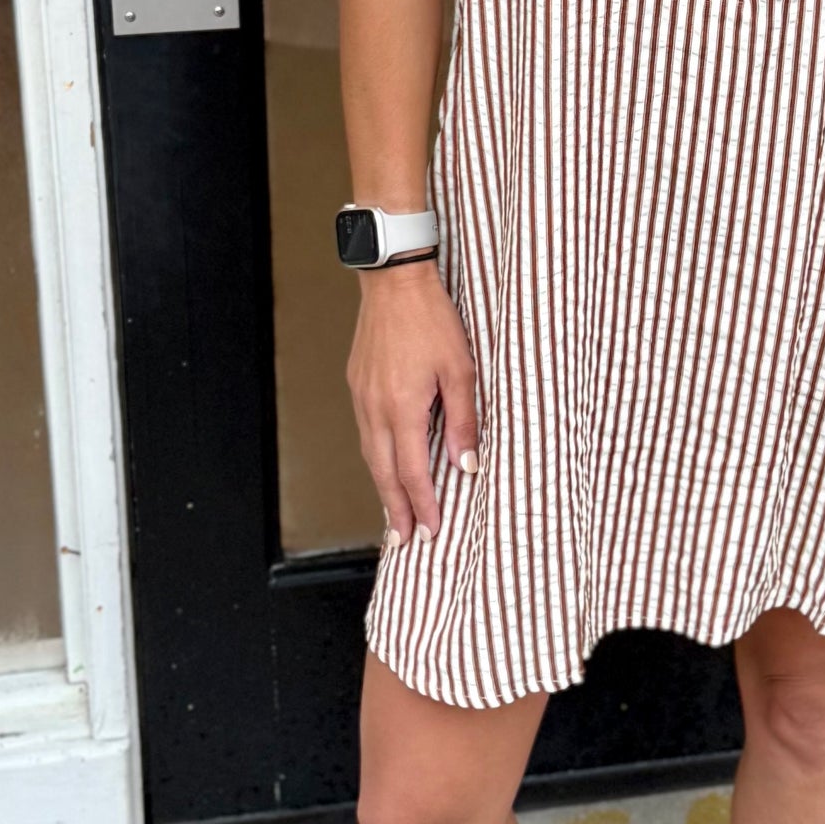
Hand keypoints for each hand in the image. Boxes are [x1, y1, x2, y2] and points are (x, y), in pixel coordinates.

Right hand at [347, 260, 479, 544]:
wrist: (394, 282)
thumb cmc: (432, 320)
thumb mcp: (461, 370)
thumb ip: (464, 420)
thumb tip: (467, 465)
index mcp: (401, 408)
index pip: (411, 472)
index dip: (422, 505)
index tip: (430, 532)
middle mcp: (374, 408)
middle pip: (383, 472)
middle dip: (394, 510)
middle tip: (403, 541)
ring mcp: (361, 397)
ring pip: (370, 454)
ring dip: (383, 487)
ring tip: (395, 514)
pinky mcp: (358, 385)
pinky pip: (366, 433)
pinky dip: (376, 458)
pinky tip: (386, 465)